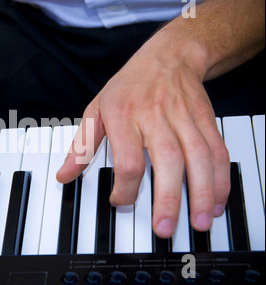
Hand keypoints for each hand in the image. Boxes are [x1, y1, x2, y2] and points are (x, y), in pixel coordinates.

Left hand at [57, 35, 230, 237]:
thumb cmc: (129, 86)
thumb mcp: (96, 109)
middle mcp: (156, 116)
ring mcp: (184, 118)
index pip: (127, 159)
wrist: (169, 56)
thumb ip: (82, 146)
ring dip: (201, 192)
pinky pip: (217, 150)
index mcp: (124, 116)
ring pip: (198, 157)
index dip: (125, 187)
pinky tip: (216, 201)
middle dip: (168, 198)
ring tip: (199, 222)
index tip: (120, 201)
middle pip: (166, 160)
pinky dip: (220, 178)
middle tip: (164, 228)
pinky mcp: (206, 120)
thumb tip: (64, 175)